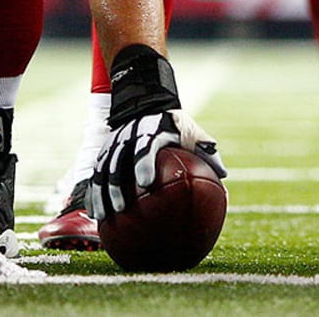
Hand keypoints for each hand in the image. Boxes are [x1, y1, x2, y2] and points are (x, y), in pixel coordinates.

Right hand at [89, 110, 226, 219]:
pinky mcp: (104, 151)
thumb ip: (206, 150)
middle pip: (117, 161)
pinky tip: (95, 214)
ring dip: (101, 193)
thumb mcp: (191, 130)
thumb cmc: (174, 122)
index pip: (144, 147)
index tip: (146, 182)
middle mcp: (128, 137)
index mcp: (151, 131)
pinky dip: (94, 192)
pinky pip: (96, 173)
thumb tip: (224, 176)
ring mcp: (113, 144)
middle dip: (116, 185)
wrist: (145, 101)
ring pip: (102, 170)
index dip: (143, 163)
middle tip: (121, 208)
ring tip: (104, 216)